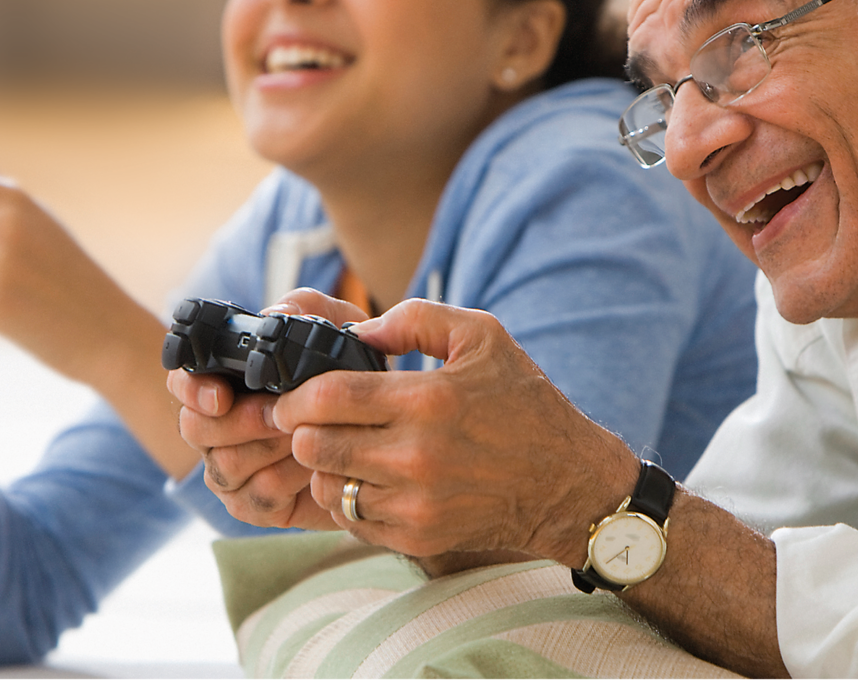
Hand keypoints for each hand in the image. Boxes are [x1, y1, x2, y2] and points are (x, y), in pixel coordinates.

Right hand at [168, 289, 368, 529]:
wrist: (383, 428)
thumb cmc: (348, 371)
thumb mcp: (336, 324)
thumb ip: (306, 306)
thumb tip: (275, 313)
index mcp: (223, 382)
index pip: (181, 383)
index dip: (192, 389)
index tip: (220, 395)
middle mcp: (217, 428)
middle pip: (195, 429)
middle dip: (238, 422)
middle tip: (279, 414)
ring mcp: (233, 470)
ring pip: (224, 467)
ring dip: (267, 449)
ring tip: (304, 434)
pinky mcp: (256, 506)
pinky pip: (255, 499)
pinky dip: (284, 481)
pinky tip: (311, 466)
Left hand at [272, 299, 636, 561]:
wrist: (567, 482)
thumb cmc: (524, 403)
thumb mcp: (482, 336)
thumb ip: (415, 320)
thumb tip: (357, 331)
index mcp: (428, 400)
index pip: (327, 398)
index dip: (295, 396)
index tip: (290, 396)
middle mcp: (417, 456)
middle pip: (315, 446)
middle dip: (303, 430)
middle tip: (311, 422)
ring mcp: (416, 503)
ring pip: (328, 487)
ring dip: (325, 468)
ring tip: (344, 451)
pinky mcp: (418, 537)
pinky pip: (354, 520)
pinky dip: (351, 499)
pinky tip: (371, 479)